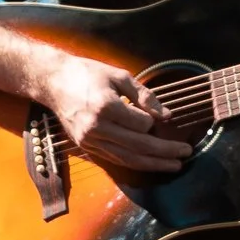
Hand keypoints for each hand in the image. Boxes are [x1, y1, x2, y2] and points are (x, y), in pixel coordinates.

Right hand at [37, 51, 190, 173]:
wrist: (53, 82)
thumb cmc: (88, 74)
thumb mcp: (119, 76)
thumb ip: (144, 96)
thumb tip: (166, 115)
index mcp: (105, 106)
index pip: (141, 124)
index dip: (154, 122)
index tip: (161, 117)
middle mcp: (97, 127)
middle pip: (138, 146)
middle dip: (165, 152)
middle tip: (186, 153)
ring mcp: (90, 140)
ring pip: (128, 159)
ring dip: (154, 164)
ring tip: (174, 165)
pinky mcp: (86, 146)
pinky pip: (115, 160)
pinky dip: (135, 163)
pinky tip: (150, 164)